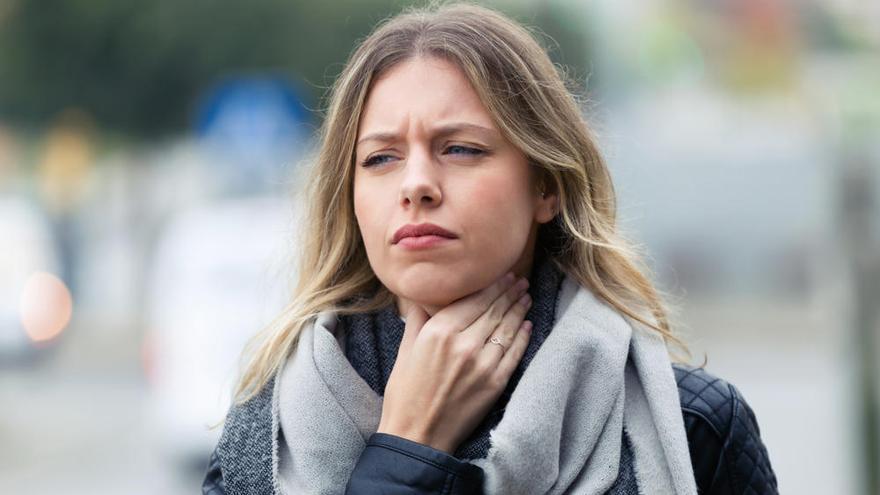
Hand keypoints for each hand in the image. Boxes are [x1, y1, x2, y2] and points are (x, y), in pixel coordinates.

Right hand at [376, 272, 532, 453]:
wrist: (416, 436)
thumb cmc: (405, 394)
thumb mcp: (405, 350)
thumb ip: (418, 320)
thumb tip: (423, 297)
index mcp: (438, 331)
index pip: (474, 299)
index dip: (493, 285)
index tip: (503, 276)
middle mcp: (463, 343)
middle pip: (494, 310)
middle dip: (510, 293)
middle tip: (520, 282)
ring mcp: (482, 364)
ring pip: (507, 328)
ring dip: (519, 310)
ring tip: (526, 297)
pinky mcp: (495, 383)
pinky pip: (514, 353)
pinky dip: (523, 336)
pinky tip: (527, 325)